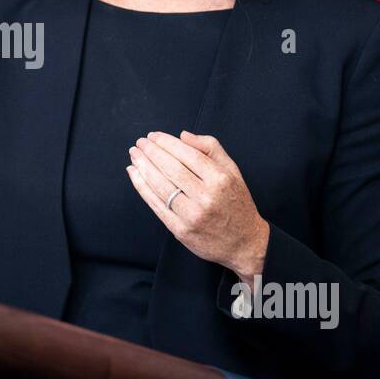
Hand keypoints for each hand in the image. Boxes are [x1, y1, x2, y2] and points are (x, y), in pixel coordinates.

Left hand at [126, 130, 269, 280]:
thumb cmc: (236, 203)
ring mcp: (192, 215)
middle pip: (171, 169)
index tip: (153, 136)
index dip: (166, 143)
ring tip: (134, 155)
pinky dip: (142, 188)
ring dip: (143, 167)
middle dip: (151, 152)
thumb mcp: (233, 171)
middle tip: (140, 143)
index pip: (187, 154)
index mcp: (220, 179)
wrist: (245, 243)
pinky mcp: (181, 230)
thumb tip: (183, 136)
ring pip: (161, 186)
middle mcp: (206, 197)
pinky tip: (135, 174)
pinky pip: (156, 205)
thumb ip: (211, 148)